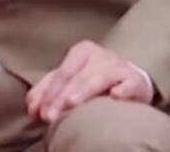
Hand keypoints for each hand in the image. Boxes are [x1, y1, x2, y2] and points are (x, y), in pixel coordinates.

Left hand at [26, 40, 153, 123]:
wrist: (133, 79)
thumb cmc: (95, 80)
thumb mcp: (70, 82)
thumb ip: (47, 92)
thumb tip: (32, 110)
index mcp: (80, 52)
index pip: (60, 74)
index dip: (47, 93)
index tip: (39, 114)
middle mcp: (99, 55)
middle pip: (76, 78)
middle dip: (60, 98)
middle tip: (50, 116)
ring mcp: (119, 66)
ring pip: (98, 79)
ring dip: (83, 92)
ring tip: (71, 103)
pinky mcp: (137, 80)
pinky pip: (130, 84)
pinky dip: (123, 90)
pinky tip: (116, 96)